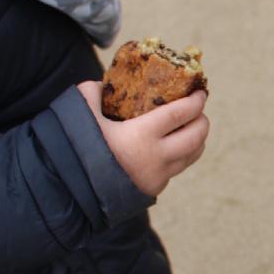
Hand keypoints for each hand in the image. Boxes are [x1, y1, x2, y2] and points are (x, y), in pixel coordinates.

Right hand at [76, 79, 209, 196]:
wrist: (71, 189)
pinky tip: (175, 146)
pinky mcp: (154, 189)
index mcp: (142, 135)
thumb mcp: (81, 112)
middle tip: (199, 110)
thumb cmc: (76, 146)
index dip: (195, 102)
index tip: (200, 93)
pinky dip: (182, 155)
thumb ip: (93, 93)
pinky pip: (177, 169)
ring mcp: (158, 176)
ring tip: (192, 127)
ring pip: (192, 155)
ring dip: (197, 139)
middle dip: (202, 121)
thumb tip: (102, 84)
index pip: (181, 114)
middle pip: (196, 137)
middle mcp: (157, 157)